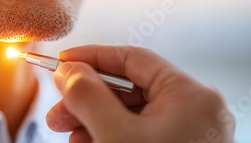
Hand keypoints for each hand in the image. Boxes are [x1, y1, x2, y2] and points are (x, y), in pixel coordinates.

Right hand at [46, 45, 234, 142]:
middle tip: (58, 110)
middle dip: (86, 100)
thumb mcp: (114, 135)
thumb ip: (89, 97)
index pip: (133, 59)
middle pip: (127, 90)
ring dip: (92, 122)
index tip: (63, 62)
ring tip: (70, 136)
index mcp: (190, 96)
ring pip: (127, 114)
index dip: (93, 57)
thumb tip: (69, 71)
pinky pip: (134, 134)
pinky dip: (107, 137)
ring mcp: (185, 133)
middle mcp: (192, 112)